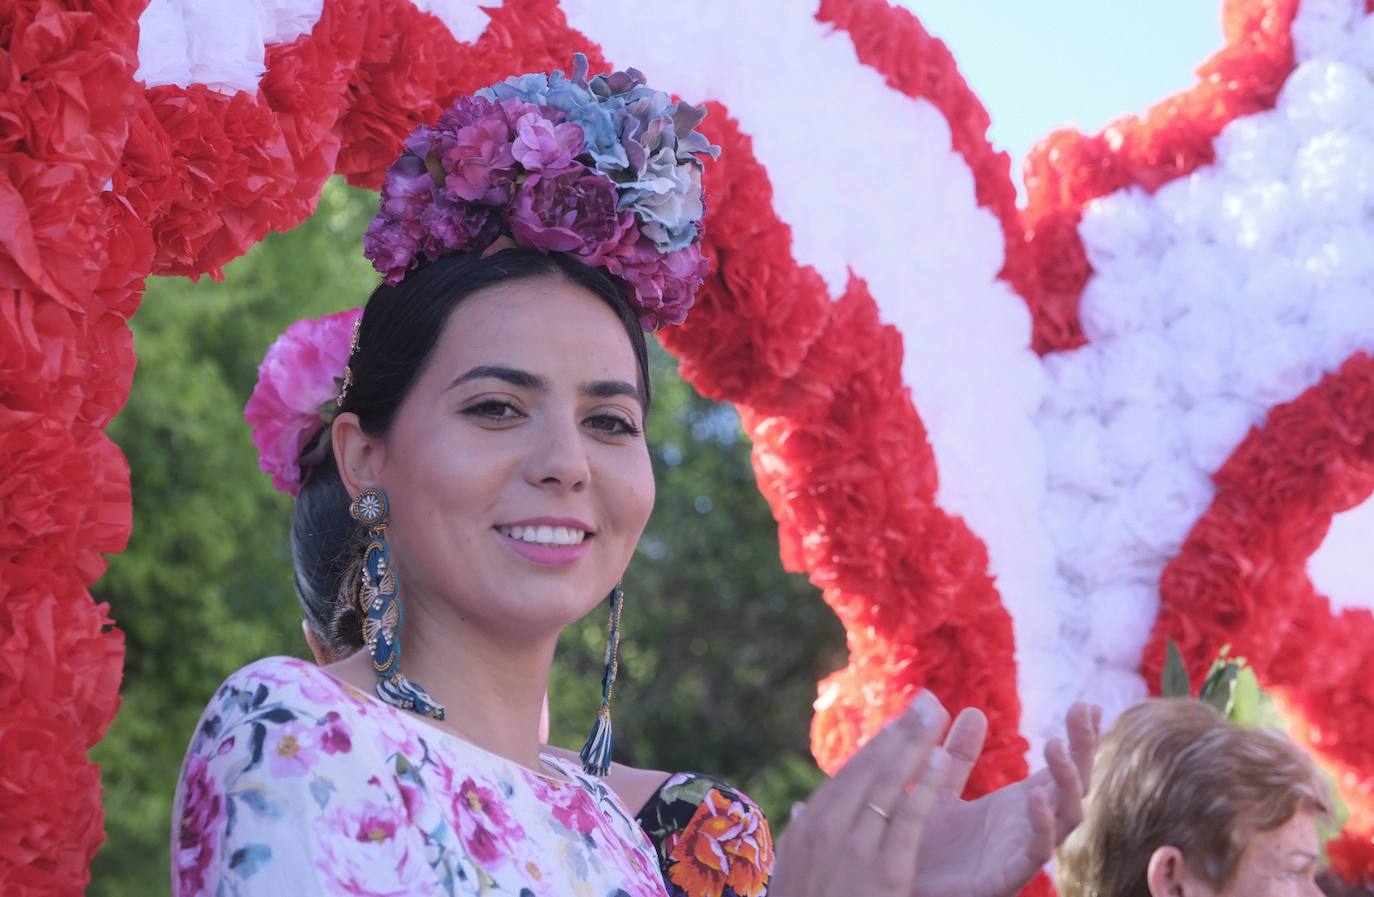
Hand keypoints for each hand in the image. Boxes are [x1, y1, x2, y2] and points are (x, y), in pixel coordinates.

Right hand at [771, 691, 950, 896]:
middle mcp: (827, 829)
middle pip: (870, 768)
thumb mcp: (796, 873)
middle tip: (927, 700)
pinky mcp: (884, 872)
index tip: (901, 721)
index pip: (850, 775)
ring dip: (915, 743)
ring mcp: (854, 848)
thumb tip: (803, 810)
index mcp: (808, 828)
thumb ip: (805, 838)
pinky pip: (908, 817)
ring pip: (889, 783)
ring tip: (938, 713)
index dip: (879, 744)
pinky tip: (942, 759)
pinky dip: (926, 784)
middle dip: (901, 731)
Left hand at [909, 702, 1101, 896]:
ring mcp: (1020, 852)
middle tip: (1084, 710)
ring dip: (1067, 781)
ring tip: (1056, 745)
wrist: (894, 878)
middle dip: (1084, 749)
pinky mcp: (1004, 878)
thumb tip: (975, 711)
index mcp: (1016, 804)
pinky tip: (1036, 796)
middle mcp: (1026, 826)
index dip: (1078, 738)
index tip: (1089, 705)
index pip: (1059, 767)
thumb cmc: (920, 843)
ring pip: (1067, 817)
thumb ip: (959, 755)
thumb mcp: (939, 788)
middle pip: (1073, 786)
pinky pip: (1036, 854)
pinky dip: (1041, 825)